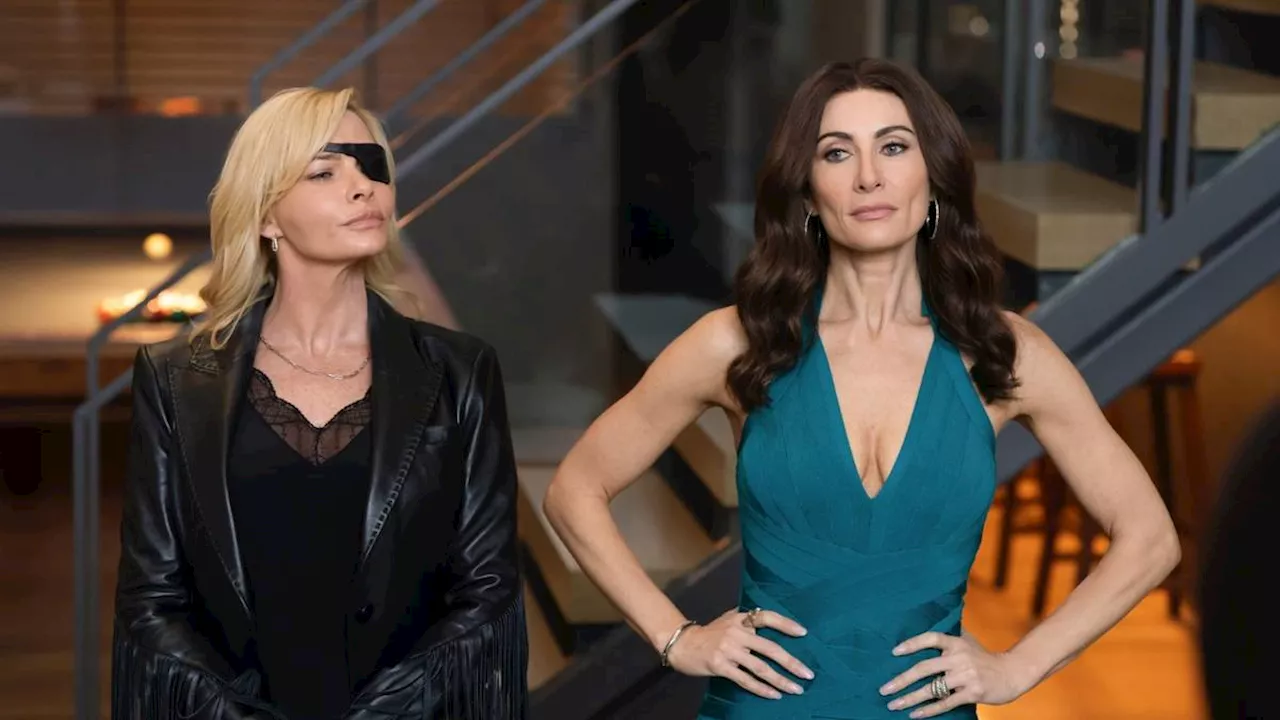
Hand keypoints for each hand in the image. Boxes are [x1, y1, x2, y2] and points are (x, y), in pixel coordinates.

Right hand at [665, 607, 814, 699]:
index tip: (803, 633)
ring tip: (796, 689)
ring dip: (781, 680)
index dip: (785, 624)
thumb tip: (770, 622)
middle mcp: (736, 633)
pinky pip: (745, 680)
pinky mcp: (721, 666)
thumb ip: (746, 620)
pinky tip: (774, 695)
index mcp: (740, 619)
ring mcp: (728, 650)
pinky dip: (761, 689)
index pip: (766, 617)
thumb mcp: (727, 620)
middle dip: (791, 662)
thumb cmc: (709, 633)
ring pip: (760, 668)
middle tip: (808, 674)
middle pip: (770, 648)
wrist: (683, 644)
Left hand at [878, 631, 1030, 717]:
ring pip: (932, 689)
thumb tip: (922, 631)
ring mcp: (966, 676)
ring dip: (910, 698)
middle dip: (901, 680)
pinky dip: (929, 710)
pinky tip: (914, 714)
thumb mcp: (968, 642)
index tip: (894, 652)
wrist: (1012, 673)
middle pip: (924, 668)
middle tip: (884, 689)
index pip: (931, 638)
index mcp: (956, 643)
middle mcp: (960, 657)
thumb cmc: (984, 658)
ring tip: (893, 705)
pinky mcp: (973, 693)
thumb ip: (948, 639)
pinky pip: (946, 703)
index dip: (912, 644)